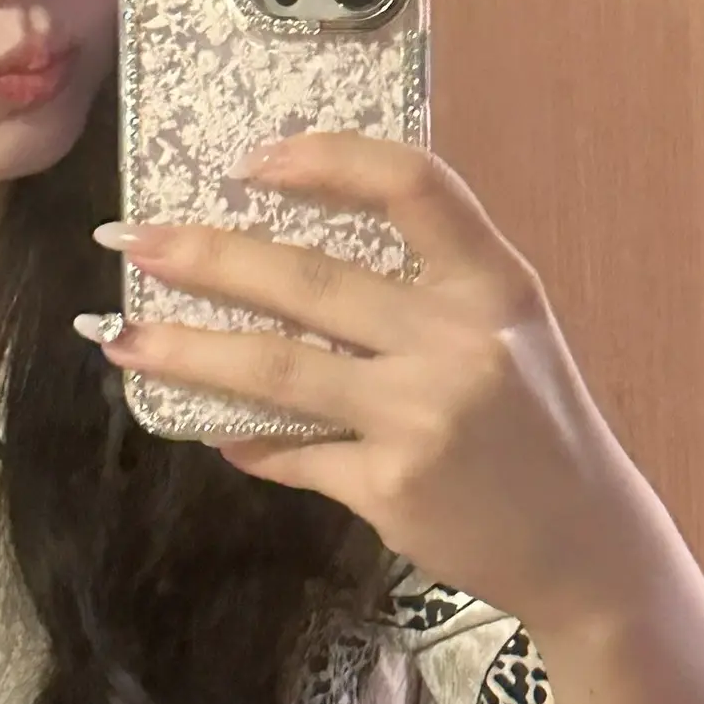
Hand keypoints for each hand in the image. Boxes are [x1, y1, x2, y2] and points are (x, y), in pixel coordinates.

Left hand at [85, 132, 673, 636]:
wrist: (583, 543)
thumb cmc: (535, 420)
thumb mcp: (507, 329)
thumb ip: (424, 284)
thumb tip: (283, 259)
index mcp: (494, 283)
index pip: (411, 185)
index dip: (327, 160)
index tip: (251, 160)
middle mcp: (459, 341)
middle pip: (311, 282)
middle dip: (206, 257)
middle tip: (130, 243)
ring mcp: (421, 417)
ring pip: (277, 370)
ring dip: (188, 352)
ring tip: (120, 340)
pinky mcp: (390, 487)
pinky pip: (293, 453)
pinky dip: (247, 441)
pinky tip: (211, 432)